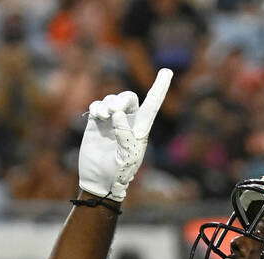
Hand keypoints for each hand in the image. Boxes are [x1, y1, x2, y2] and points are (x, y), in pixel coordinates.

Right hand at [78, 68, 171, 201]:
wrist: (100, 181)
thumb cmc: (119, 173)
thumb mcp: (126, 157)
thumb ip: (124, 135)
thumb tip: (117, 113)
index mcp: (140, 129)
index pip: (152, 105)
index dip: (159, 88)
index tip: (167, 71)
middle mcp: (127, 122)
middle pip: (128, 98)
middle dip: (122, 99)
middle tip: (114, 110)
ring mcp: (111, 122)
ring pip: (111, 100)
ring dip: (107, 104)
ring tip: (104, 116)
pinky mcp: (96, 124)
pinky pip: (97, 106)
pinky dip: (97, 107)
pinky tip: (97, 116)